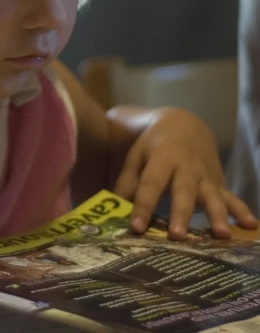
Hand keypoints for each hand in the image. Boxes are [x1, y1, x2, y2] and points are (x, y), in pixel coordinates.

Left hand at [112, 107, 256, 239]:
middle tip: (177, 236)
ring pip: (212, 196)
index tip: (136, 228)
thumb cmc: (154, 145)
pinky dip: (242, 210)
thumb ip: (127, 181)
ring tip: (221, 235)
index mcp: (161, 158)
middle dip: (180, 214)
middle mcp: (185, 167)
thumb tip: (115, 207)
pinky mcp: (218, 182)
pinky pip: (231, 197)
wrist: (185, 124)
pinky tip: (251, 225)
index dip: (142, 206)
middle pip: (183, 191)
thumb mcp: (136, 156)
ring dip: (217, 215)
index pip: (150, 184)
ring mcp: (205, 175)